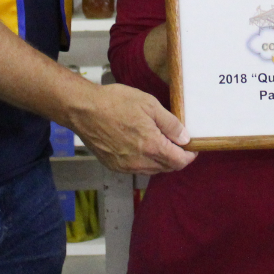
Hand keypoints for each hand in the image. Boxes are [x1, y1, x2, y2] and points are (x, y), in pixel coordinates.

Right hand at [66, 82, 196, 174]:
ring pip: (152, 170)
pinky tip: (140, 146)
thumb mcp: (149, 104)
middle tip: (176, 142)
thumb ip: (170, 123)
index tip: (191, 147)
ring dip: (160, 160)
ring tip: (158, 143)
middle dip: (176, 157)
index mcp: (152, 146)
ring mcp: (125, 166)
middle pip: (168, 168)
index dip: (189, 155)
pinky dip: (144, 162)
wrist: (82, 110)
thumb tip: (185, 138)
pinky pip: (136, 169)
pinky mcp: (113, 166)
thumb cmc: (114, 103)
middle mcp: (140, 162)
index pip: (180, 161)